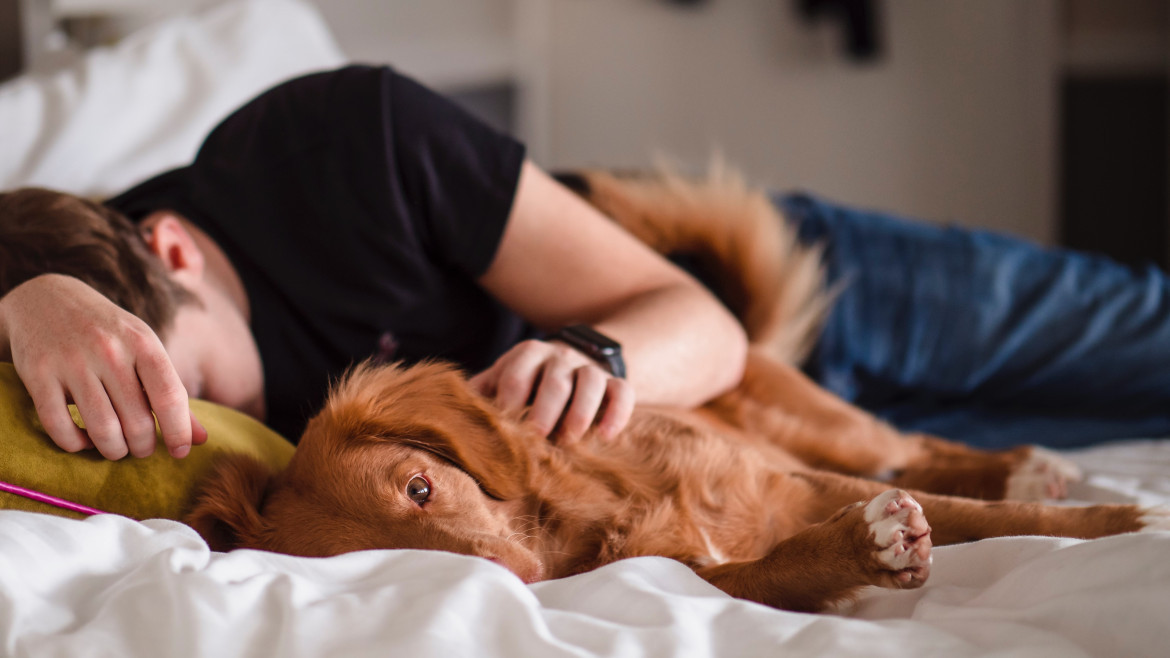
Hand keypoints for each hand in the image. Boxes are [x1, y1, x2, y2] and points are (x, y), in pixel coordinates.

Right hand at [0, 275, 205, 459]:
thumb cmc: (109, 333)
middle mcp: (109, 351)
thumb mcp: (145, 350)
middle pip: (137, 422)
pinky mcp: (38, 374)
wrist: (47, 297)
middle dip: (143, 447)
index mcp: (143, 343)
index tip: (180, 452)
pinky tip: (83, 439)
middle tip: (141, 448)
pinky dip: (74, 444)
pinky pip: (60, 427)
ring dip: (113, 450)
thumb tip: (202, 439)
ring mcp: (71, 362)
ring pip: (102, 430)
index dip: (179, 432)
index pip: (170, 396)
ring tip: (117, 448)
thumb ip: (172, 393)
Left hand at [469, 339, 633, 443]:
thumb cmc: (527, 381)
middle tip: (536, 437)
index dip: (509, 401)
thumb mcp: (502, 379)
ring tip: (570, 440)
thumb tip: (452, 419)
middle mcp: (560, 357)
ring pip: (591, 381)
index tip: (504, 427)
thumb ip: (481, 394)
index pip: (516, 374)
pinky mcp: (615, 382)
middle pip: (555, 379)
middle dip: (545, 409)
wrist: (572, 361)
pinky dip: (617, 413)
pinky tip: (605, 437)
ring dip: (580, 411)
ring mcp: (590, 368)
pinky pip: (623, 392)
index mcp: (527, 354)